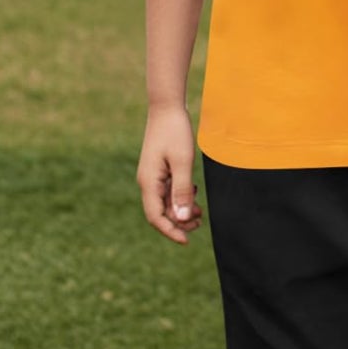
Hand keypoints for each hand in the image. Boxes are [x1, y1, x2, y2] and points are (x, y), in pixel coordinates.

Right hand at [137, 103, 202, 243]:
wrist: (167, 108)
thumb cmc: (175, 132)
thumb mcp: (183, 162)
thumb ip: (182, 191)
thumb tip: (181, 219)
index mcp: (149, 182)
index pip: (156, 217)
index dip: (170, 231)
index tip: (187, 240)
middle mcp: (147, 182)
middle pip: (161, 213)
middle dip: (179, 222)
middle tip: (200, 221)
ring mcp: (152, 177)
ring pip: (165, 203)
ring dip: (181, 210)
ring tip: (199, 211)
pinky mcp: (159, 171)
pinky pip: (168, 192)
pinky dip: (181, 197)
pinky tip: (194, 194)